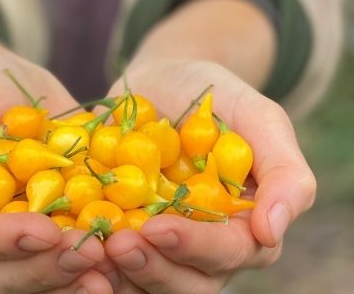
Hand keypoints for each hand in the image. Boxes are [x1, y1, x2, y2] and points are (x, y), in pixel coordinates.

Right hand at [0, 52, 113, 292]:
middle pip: (0, 274)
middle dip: (46, 267)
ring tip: (109, 266)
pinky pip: (63, 269)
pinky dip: (91, 269)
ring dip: (71, 279)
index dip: (3, 240)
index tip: (44, 230)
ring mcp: (6, 251)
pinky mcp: (43, 245)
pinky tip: (121, 262)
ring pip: (33, 281)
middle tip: (89, 252)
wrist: (3, 89)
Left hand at [103, 60, 316, 292]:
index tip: (157, 227)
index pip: (230, 253)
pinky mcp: (122, 237)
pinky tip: (69, 246)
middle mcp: (205, 247)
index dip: (196, 247)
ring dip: (120, 274)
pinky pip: (108, 268)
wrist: (160, 79)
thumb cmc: (215, 96)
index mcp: (245, 226)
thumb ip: (284, 171)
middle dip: (152, 267)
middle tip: (116, 243)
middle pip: (188, 283)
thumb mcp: (258, 117)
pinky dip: (91, 264)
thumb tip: (272, 232)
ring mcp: (161, 246)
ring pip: (148, 285)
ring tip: (91, 247)